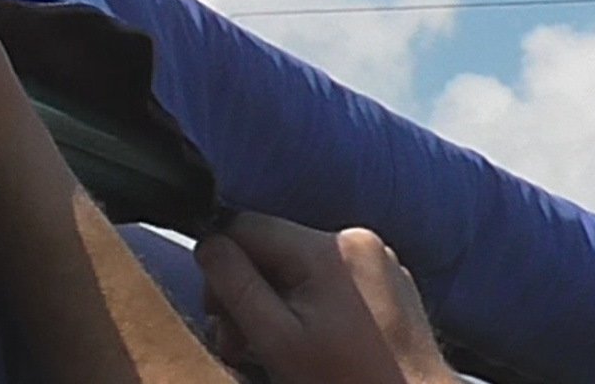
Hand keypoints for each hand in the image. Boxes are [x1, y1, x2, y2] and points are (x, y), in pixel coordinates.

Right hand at [195, 213, 456, 383]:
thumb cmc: (347, 383)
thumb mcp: (275, 339)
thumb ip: (233, 284)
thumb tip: (207, 243)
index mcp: (327, 248)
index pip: (242, 226)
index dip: (220, 268)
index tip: (219, 316)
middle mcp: (355, 239)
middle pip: (270, 247)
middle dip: (247, 291)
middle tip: (239, 343)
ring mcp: (377, 258)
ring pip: (296, 263)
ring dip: (274, 299)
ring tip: (272, 347)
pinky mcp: (387, 279)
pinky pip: (328, 276)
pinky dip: (307, 302)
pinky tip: (309, 340)